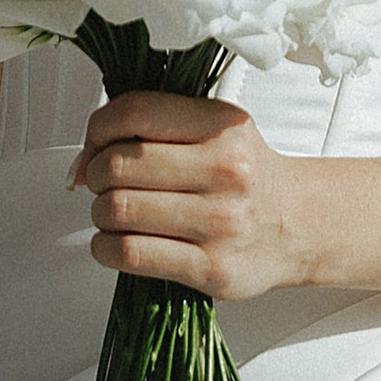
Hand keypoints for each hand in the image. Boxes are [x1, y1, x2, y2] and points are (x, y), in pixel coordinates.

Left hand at [67, 90, 313, 298]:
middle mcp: (225, 171)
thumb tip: (82, 160)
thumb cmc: (244, 177)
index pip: (134, 112)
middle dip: (97, 175)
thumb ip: (153, 126)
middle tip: (106, 184)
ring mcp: (220, 223)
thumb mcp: (213, 129)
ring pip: (118, 209)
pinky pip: (130, 253)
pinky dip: (106, 248)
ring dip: (100, 213)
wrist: (298, 226)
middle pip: (118, 165)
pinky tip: (117, 243)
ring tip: (115, 214)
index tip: (94, 145)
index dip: (97, 129)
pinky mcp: (212, 268)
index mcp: (222, 126)